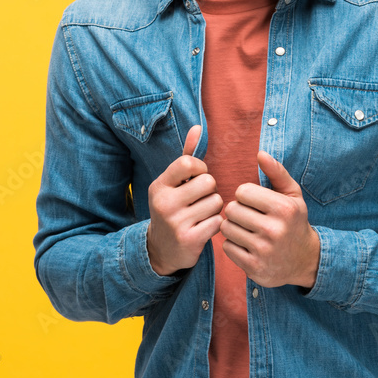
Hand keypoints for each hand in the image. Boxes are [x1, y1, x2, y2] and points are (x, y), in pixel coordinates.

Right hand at [146, 124, 223, 274]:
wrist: (161, 250)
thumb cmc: (173, 208)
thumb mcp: (173, 183)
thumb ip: (186, 156)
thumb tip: (197, 127)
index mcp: (159, 186)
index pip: (188, 162)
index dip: (201, 168)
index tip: (197, 178)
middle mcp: (164, 203)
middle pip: (208, 182)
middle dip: (210, 190)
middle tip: (201, 199)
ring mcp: (176, 223)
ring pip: (216, 202)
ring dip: (214, 208)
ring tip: (202, 214)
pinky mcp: (189, 240)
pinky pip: (218, 222)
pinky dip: (216, 224)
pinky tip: (205, 227)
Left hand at [220, 150, 320, 288]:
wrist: (305, 261)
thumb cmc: (294, 222)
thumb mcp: (293, 195)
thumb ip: (277, 172)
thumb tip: (260, 153)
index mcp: (284, 208)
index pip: (242, 191)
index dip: (245, 195)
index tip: (254, 202)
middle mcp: (274, 230)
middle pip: (231, 209)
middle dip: (236, 210)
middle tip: (248, 216)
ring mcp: (263, 251)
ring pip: (226, 228)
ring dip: (232, 227)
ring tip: (246, 229)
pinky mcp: (254, 268)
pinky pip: (227, 247)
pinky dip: (232, 245)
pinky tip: (245, 244)